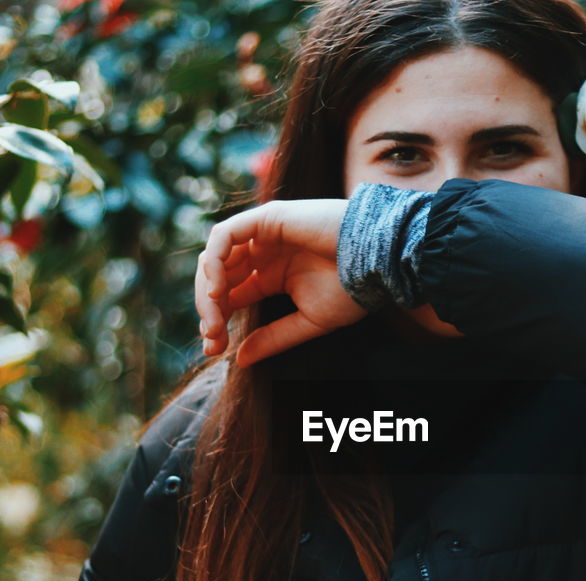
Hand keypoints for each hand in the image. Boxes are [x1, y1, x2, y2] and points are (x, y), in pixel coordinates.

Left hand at [194, 198, 365, 367]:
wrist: (377, 264)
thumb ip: (272, 338)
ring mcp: (263, 233)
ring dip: (208, 290)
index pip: (230, 296)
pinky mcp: (267, 218)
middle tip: (214, 338)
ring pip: (215, 257)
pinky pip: (224, 236)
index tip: (215, 349)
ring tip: (216, 318)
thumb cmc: (352, 291)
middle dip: (209, 310)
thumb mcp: (307, 322)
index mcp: (271, 275)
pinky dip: (215, 262)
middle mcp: (263, 252)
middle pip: (218, 279)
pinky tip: (219, 290)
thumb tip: (238, 358)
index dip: (217, 321)